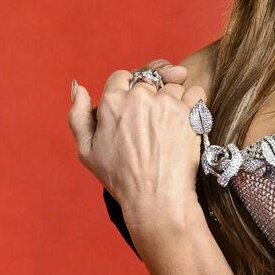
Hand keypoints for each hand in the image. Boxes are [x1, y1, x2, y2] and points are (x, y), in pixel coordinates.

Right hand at [67, 57, 206, 238]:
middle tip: (152, 122)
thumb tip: (78, 86)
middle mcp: (139, 96)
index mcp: (112, 102)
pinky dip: (194, 104)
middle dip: (151, 94)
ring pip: (173, 85)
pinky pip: (196, 93)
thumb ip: (78, 114)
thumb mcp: (86, 150)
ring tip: (167, 128)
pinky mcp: (189, 112)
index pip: (122, 76)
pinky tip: (185, 122)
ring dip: (173, 100)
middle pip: (149, 79)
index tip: (133, 109)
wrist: (156, 198)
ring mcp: (166, 103)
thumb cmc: (120, 178)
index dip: (127, 91)